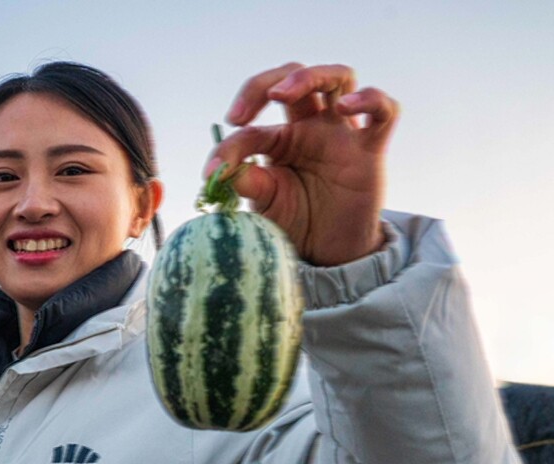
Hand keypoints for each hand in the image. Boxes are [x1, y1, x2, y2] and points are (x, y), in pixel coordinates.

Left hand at [208, 62, 399, 265]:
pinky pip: (385, 111)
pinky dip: (370, 99)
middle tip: (242, 116)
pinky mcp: (370, 150)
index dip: (229, 144)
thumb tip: (220, 171)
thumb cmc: (295, 221)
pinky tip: (346, 107)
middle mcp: (311, 127)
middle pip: (295, 75)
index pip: (252, 126)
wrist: (328, 253)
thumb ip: (245, 182)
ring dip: (310, 76)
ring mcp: (342, 134)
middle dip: (264, 83)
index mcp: (280, 139)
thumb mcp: (263, 202)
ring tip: (283, 94)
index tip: (214, 171)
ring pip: (338, 77)